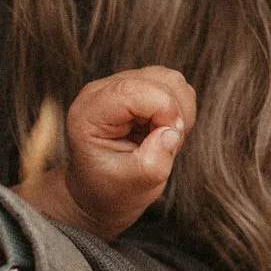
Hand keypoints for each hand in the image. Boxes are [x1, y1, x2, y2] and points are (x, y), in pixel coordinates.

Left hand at [21, 65, 195, 242]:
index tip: (170, 141)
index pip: (132, 91)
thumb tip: (171, 132)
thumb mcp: (130, 187)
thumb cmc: (111, 189)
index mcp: (89, 113)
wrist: (101, 189)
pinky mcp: (139, 86)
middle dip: (174, 116)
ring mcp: (121, 84)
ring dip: (179, 112)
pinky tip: (163, 131)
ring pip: (171, 81)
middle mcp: (102, 91)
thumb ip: (151, 164)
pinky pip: (175, 87)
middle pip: (159, 82)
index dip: (164, 110)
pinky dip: (180, 110)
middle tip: (163, 147)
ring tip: (161, 140)